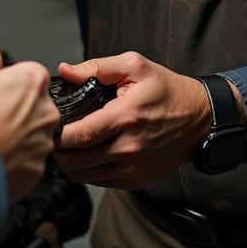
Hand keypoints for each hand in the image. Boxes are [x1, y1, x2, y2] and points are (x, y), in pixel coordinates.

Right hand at [0, 45, 58, 201]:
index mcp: (34, 81)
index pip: (29, 73)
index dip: (9, 81)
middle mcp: (47, 110)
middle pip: (33, 103)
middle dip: (16, 107)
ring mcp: (44, 140)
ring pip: (31, 131)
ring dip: (16, 132)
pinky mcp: (37, 166)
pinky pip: (27, 157)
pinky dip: (14, 156)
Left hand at [52, 52, 211, 189]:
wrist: (198, 118)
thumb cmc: (166, 89)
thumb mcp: (134, 65)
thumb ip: (96, 67)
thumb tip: (65, 70)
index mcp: (125, 116)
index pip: (80, 134)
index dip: (57, 134)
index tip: (47, 124)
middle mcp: (128, 147)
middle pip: (76, 160)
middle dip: (57, 149)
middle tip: (51, 134)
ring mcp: (132, 168)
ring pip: (83, 176)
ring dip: (68, 163)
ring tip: (64, 145)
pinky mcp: (135, 180)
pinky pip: (99, 182)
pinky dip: (85, 171)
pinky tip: (84, 154)